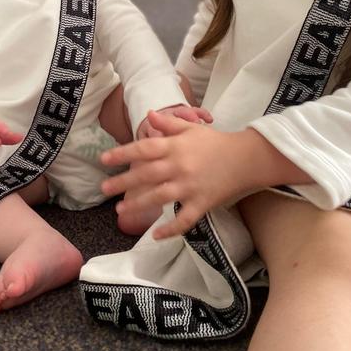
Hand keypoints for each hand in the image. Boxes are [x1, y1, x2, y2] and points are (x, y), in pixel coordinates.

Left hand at [102, 110, 285, 238]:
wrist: (246, 159)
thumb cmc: (216, 142)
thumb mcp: (192, 128)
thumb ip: (169, 124)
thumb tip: (148, 115)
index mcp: (176, 146)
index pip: (144, 149)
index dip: (123, 153)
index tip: (104, 159)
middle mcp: (180, 166)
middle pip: (146, 174)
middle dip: (123, 182)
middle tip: (103, 189)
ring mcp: (190, 186)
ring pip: (159, 197)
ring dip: (138, 204)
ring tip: (120, 211)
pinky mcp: (202, 203)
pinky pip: (184, 219)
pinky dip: (170, 229)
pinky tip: (155, 235)